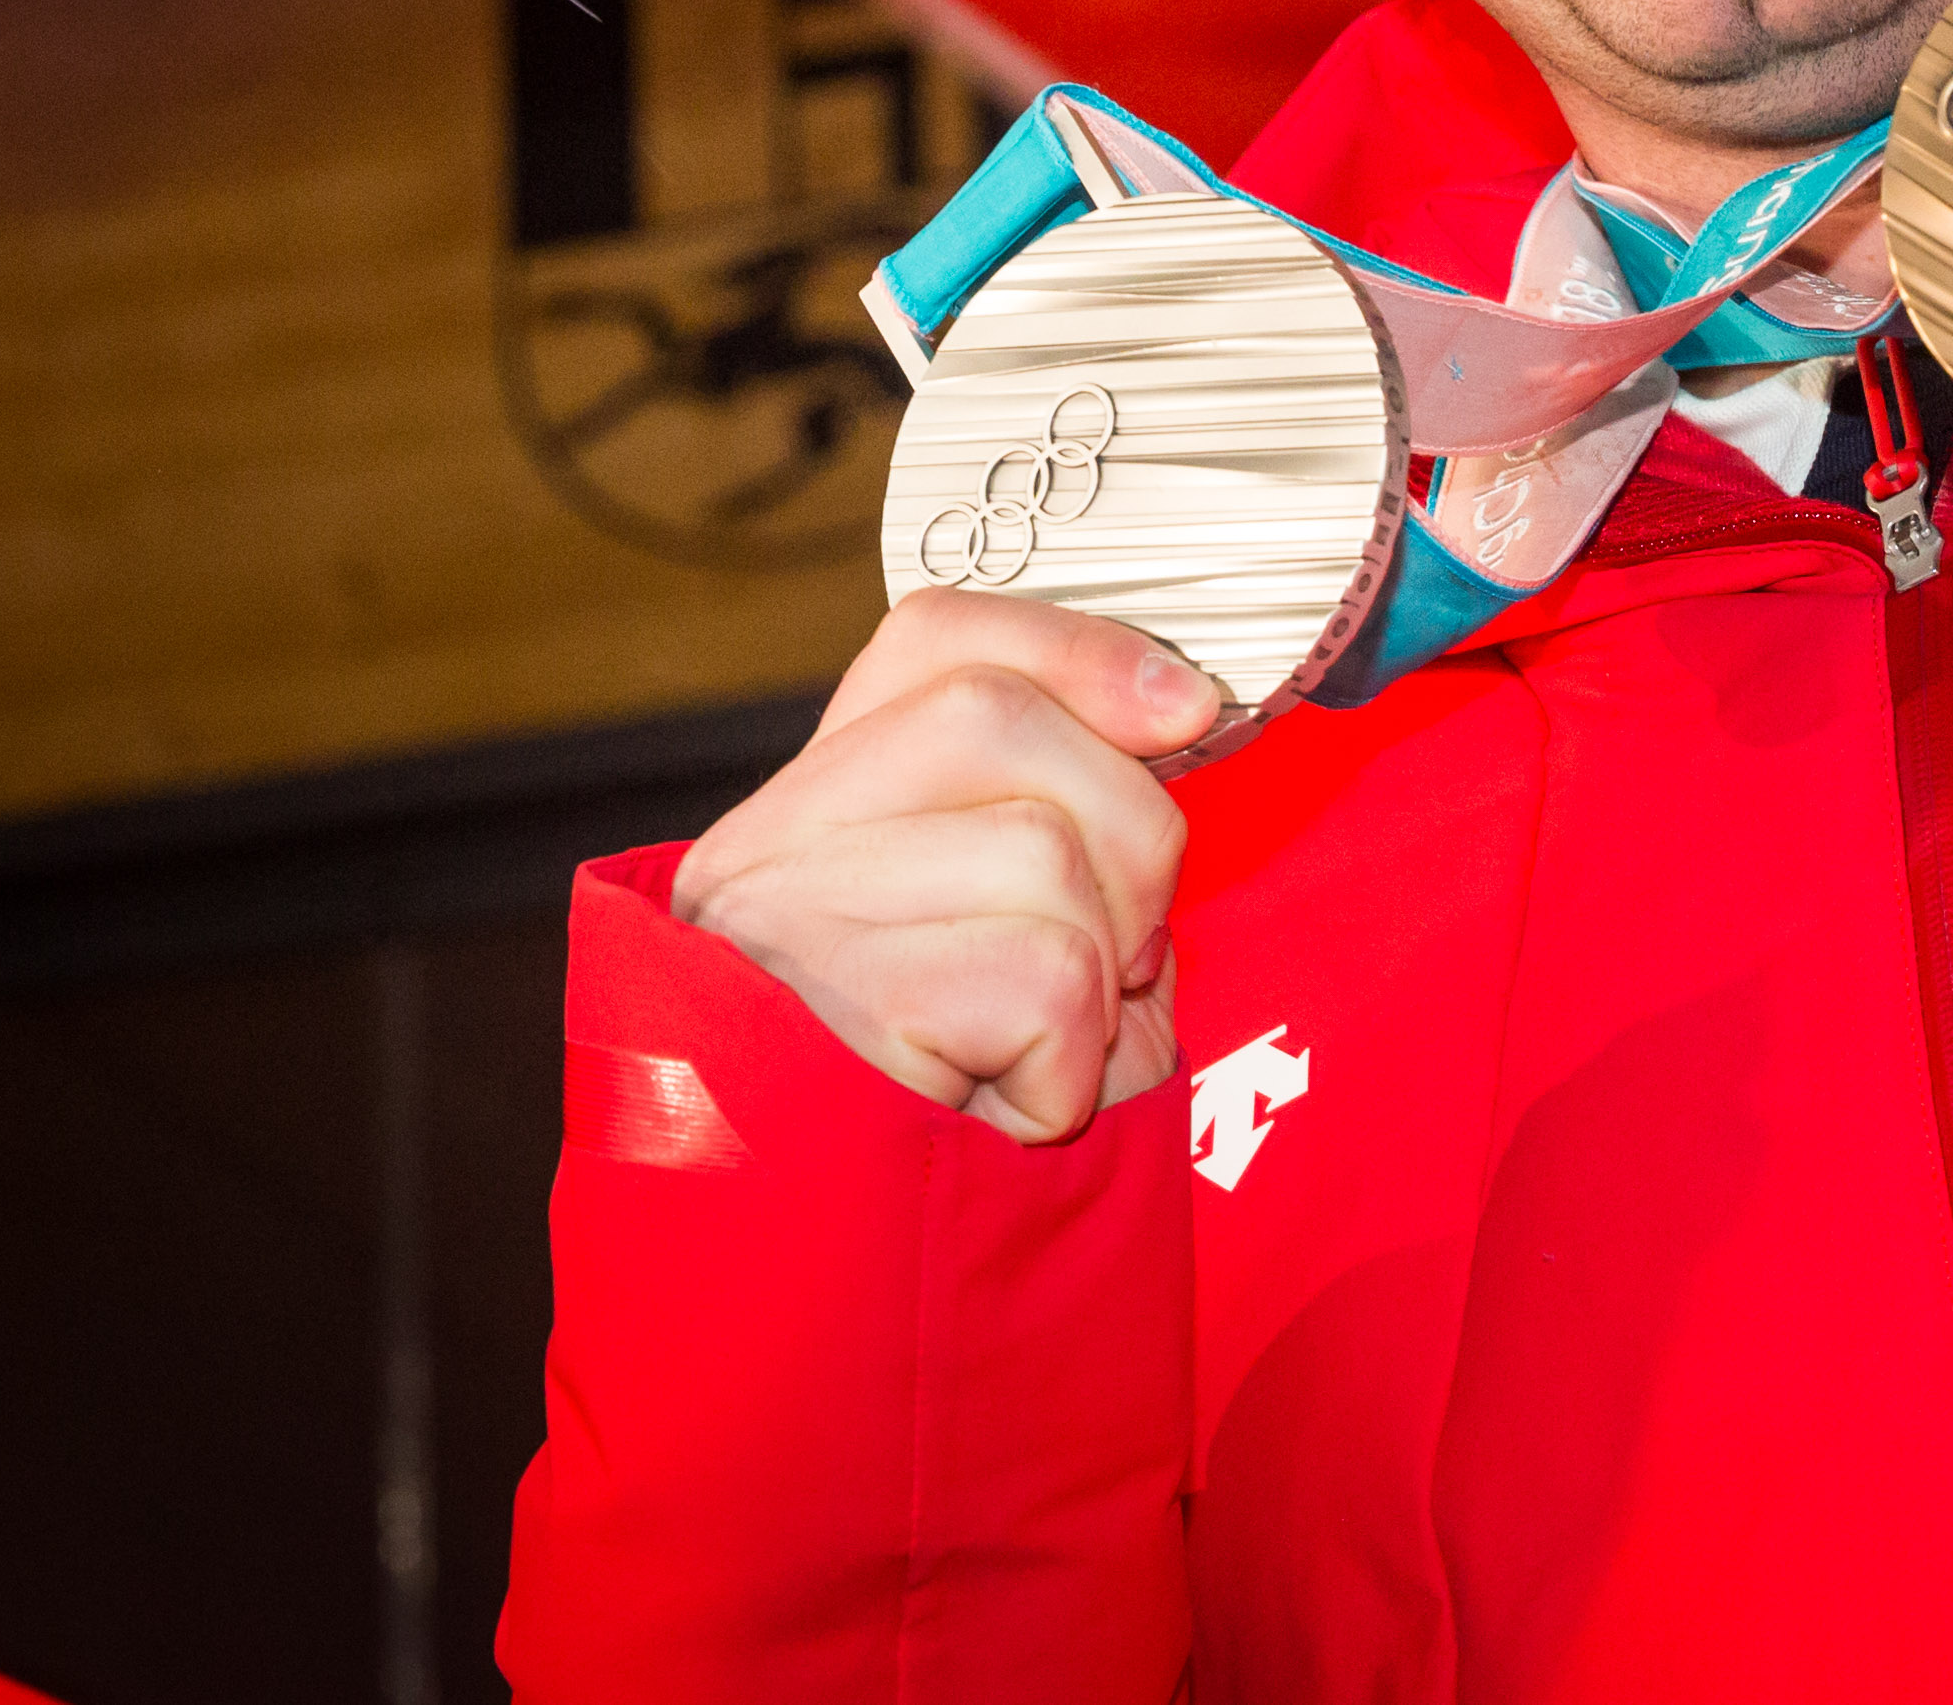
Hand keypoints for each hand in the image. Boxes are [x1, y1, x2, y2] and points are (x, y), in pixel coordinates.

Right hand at [670, 593, 1223, 1140]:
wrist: (834, 1308)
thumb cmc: (946, 1128)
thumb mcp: (1013, 954)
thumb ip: (1066, 829)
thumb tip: (1176, 709)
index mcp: (809, 818)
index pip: (933, 644)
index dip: (1076, 648)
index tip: (1186, 706)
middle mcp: (765, 851)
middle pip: (999, 720)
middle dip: (1125, 837)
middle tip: (1110, 965)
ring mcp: (784, 925)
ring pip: (1044, 852)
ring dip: (1098, 980)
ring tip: (1035, 1057)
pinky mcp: (834, 1012)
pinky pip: (1045, 984)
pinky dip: (1068, 1065)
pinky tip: (1003, 1109)